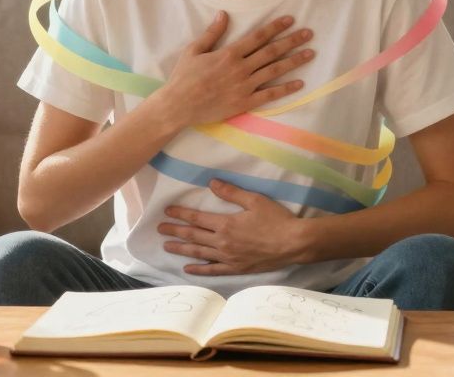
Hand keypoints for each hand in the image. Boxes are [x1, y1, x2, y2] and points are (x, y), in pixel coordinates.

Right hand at [158, 13, 314, 129]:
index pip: (258, 36)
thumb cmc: (184, 77)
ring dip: (294, 61)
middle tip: (309, 33)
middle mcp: (240, 68)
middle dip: (292, 41)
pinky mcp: (245, 102)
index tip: (290, 20)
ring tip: (310, 53)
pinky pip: (269, 94)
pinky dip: (285, 89)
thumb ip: (212, 33)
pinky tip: (299, 83)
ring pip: (274, 71)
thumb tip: (223, 14)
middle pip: (271, 51)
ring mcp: (244, 86)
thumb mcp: (194, 50)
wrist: (179, 105)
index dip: (276, 27)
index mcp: (229, 53)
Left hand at [158, 179, 307, 275]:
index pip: (197, 218)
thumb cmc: (276, 219)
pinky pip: (213, 270)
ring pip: (199, 253)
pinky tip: (187, 269)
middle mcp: (222, 242)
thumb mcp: (254, 200)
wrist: (293, 243)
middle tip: (159, 229)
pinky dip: (199, 269)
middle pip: (193, 236)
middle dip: (175, 231)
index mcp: (226, 224)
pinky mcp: (236, 268)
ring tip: (166, 246)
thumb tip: (212, 183)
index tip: (167, 212)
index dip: (180, 214)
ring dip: (181, 249)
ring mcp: (228, 258)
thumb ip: (231, 192)